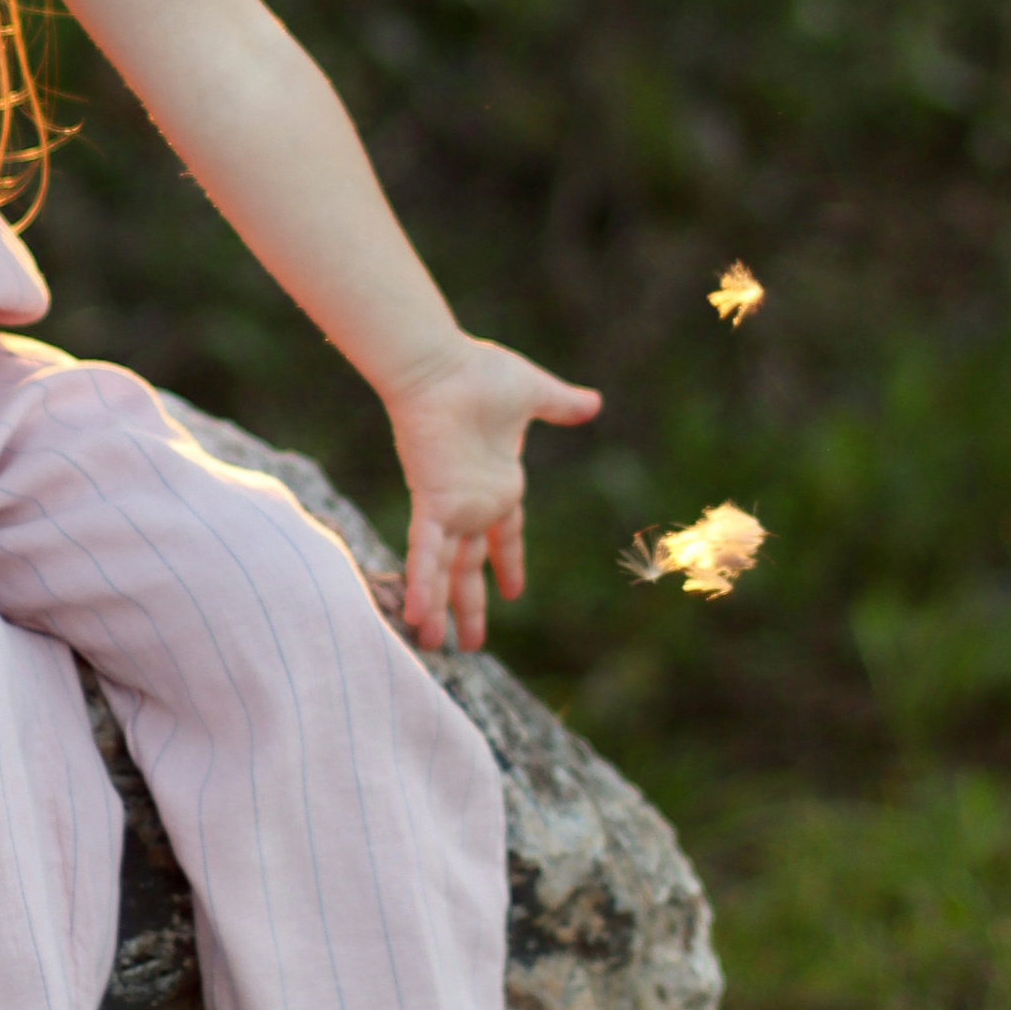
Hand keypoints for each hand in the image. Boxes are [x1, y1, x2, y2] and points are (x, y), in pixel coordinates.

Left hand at [383, 336, 600, 651]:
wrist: (441, 363)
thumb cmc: (480, 373)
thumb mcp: (533, 394)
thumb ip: (560, 405)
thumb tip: (593, 403)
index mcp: (497, 483)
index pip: (504, 535)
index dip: (507, 562)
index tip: (512, 592)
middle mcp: (472, 503)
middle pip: (469, 566)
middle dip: (469, 605)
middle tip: (469, 644)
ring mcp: (451, 507)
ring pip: (443, 571)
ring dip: (440, 609)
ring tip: (433, 646)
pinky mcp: (431, 503)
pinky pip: (424, 554)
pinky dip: (421, 584)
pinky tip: (417, 616)